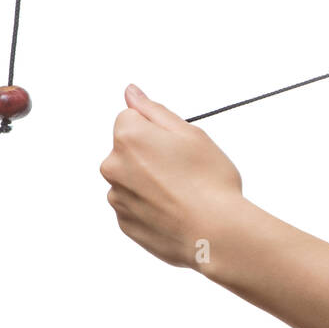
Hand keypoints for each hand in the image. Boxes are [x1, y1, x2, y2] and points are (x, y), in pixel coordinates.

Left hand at [99, 85, 244, 267]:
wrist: (215, 234)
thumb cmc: (209, 183)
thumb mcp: (191, 133)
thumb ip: (154, 110)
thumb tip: (131, 93)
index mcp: (128, 137)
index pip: (131, 118)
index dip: (158, 130)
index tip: (178, 145)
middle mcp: (113, 166)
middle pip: (129, 149)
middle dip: (150, 155)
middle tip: (185, 170)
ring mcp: (117, 197)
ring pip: (133, 179)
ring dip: (151, 182)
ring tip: (184, 194)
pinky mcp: (125, 223)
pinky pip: (136, 205)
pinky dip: (152, 206)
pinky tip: (176, 211)